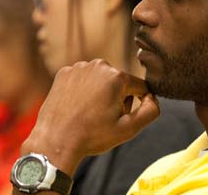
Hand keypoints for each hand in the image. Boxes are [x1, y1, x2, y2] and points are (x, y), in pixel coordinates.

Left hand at [20, 59, 159, 175]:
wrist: (55, 141)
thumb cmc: (92, 136)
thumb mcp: (129, 129)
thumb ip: (151, 111)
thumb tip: (153, 97)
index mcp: (117, 77)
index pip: (139, 87)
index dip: (135, 104)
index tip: (121, 118)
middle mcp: (99, 65)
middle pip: (119, 82)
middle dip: (117, 98)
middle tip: (104, 118)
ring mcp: (79, 67)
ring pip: (100, 80)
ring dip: (100, 93)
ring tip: (89, 113)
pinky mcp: (64, 73)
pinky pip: (82, 79)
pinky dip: (82, 90)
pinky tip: (77, 106)